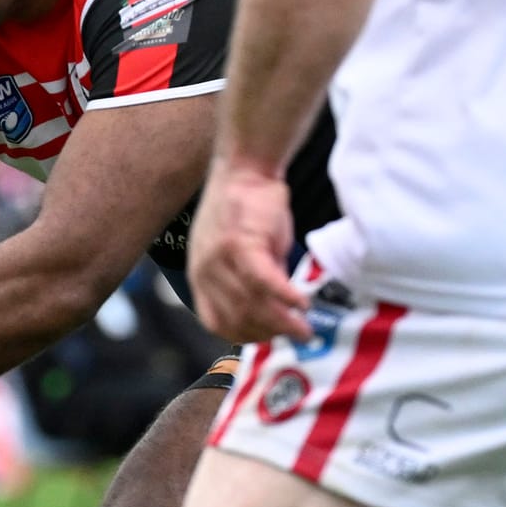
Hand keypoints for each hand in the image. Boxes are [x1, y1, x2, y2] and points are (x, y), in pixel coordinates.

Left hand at [188, 161, 310, 343]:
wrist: (245, 168)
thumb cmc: (247, 209)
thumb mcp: (239, 252)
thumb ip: (251, 282)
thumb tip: (274, 310)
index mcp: (200, 276)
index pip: (216, 322)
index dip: (245, 335)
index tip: (270, 338)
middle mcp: (205, 271)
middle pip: (238, 318)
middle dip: (270, 333)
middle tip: (297, 336)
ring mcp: (220, 258)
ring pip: (252, 304)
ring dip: (282, 322)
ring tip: (305, 329)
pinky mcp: (242, 244)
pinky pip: (265, 282)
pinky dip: (285, 298)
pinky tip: (303, 305)